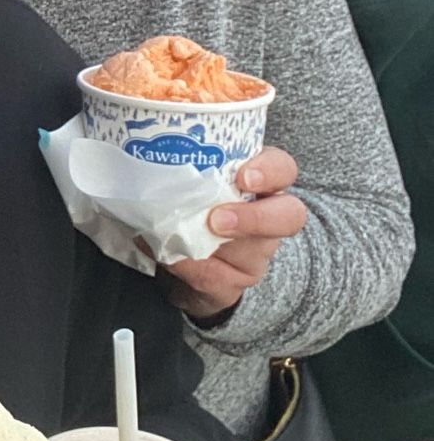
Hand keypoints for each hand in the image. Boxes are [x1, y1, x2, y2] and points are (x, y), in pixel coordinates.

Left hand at [161, 148, 307, 319]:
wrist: (186, 256)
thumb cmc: (191, 200)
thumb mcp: (193, 177)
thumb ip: (186, 168)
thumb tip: (151, 159)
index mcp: (262, 182)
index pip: (282, 169)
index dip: (269, 171)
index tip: (243, 177)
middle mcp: (270, 217)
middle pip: (289, 216)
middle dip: (255, 218)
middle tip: (217, 219)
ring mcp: (257, 253)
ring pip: (247, 253)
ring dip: (205, 244)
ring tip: (173, 234)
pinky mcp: (237, 282)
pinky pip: (216, 277)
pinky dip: (186, 265)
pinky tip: (167, 254)